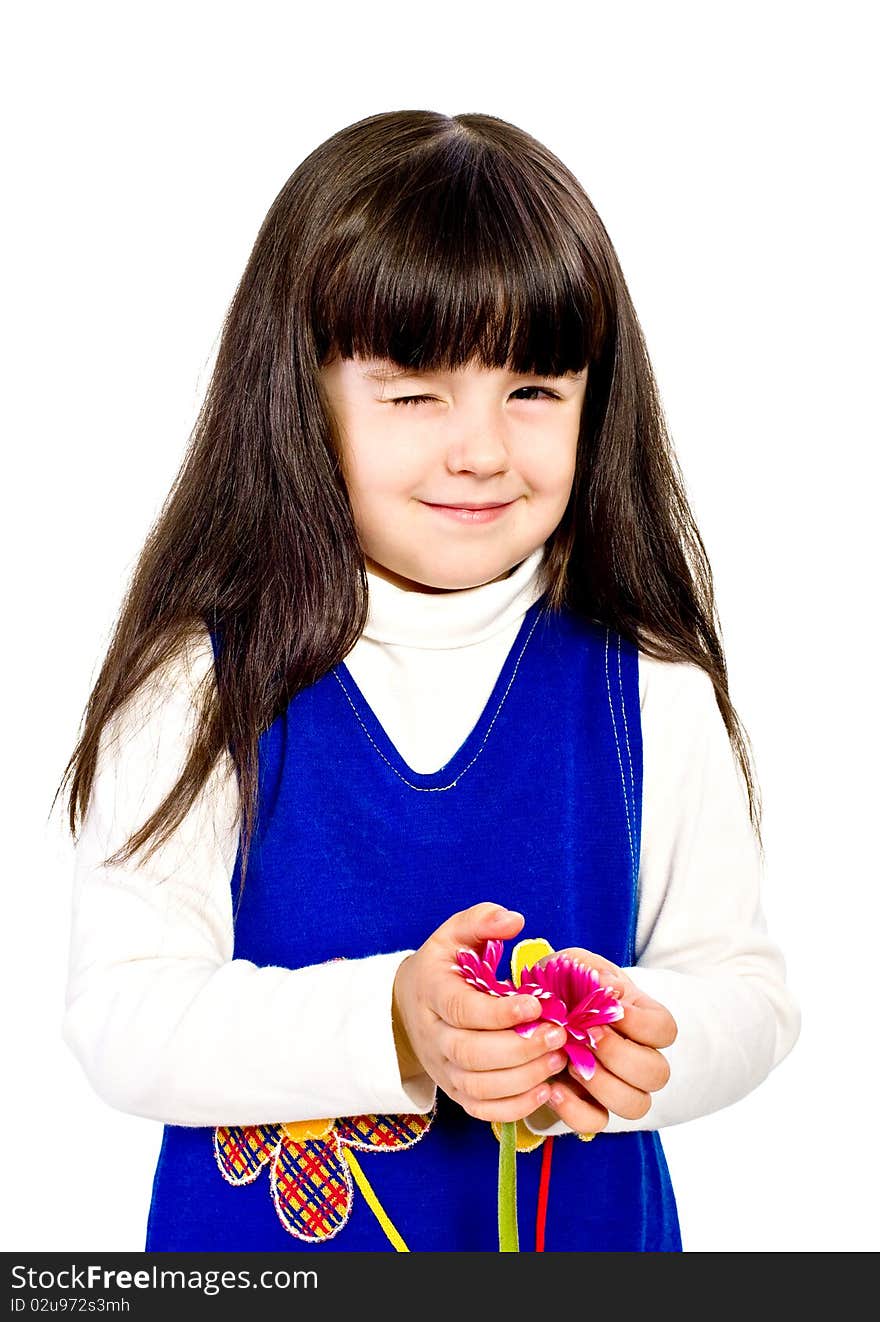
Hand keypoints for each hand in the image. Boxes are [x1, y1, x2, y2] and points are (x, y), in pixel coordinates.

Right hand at [392, 903, 571, 1122]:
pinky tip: (545, 1088)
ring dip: (522, 1078)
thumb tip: (514, 920)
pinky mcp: (456, 1091)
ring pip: (478, 1086)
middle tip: (557, 1034)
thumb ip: (481, 920)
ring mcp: (444, 1068)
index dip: (499, 1012)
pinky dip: (515, 1107)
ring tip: (557, 1058)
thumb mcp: (455, 935)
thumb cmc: (444, 967)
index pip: (461, 1009)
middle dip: (519, 1048)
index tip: (536, 1003)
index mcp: (432, 993)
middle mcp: (434, 1036)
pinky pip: (482, 1110)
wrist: (409, 1006)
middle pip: (470, 1053)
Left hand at [527, 948, 676, 1134]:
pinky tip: (554, 1089)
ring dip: (604, 1085)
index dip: (641, 1024)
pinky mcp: (591, 1107)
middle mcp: (638, 1058)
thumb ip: (591, 971)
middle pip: (657, 1073)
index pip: (666, 1030)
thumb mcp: (574, 966)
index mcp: (641, 1020)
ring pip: (636, 1105)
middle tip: (588, 1036)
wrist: (532, 1013)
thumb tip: (610, 987)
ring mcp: (617, 1086)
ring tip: (571, 1063)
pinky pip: (596, 1123)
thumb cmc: (563, 985)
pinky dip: (575, 1111)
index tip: (610, 1008)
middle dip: (621, 1055)